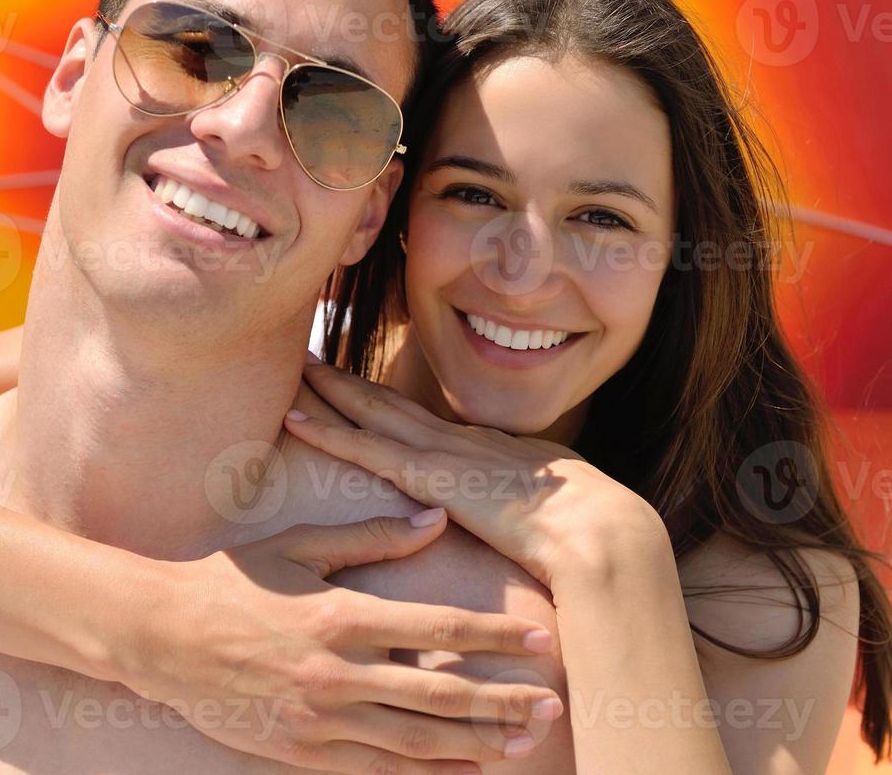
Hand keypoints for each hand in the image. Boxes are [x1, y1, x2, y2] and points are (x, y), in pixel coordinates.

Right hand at [129, 513, 562, 773]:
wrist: (159, 636)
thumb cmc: (232, 580)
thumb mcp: (299, 547)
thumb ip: (372, 536)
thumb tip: (435, 518)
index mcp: (341, 616)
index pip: (438, 631)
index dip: (494, 638)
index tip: (540, 640)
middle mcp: (337, 674)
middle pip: (439, 698)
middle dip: (503, 702)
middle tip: (554, 703)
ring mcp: (320, 720)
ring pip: (415, 744)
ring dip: (476, 745)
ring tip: (524, 742)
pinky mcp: (302, 751)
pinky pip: (376, 770)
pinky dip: (425, 774)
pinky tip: (464, 770)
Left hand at [286, 361, 669, 590]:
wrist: (596, 531)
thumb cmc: (583, 531)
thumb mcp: (547, 510)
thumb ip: (523, 506)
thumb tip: (520, 518)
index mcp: (484, 449)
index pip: (422, 422)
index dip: (387, 403)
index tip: (359, 388)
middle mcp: (458, 440)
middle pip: (390, 404)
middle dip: (349, 382)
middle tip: (310, 358)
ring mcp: (441, 453)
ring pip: (370, 413)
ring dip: (329, 391)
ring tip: (296, 368)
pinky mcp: (428, 475)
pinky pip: (364, 447)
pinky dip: (327, 430)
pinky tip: (295, 419)